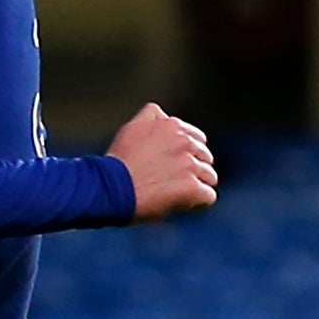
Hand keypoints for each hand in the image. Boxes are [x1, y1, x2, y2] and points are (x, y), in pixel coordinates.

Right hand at [108, 103, 218, 220]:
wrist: (109, 188)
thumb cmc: (118, 163)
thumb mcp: (132, 128)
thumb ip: (151, 117)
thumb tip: (164, 115)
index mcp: (173, 126)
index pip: (197, 139)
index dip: (187, 154)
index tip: (172, 166)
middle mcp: (185, 142)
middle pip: (205, 158)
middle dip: (194, 169)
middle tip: (171, 181)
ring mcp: (190, 164)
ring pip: (209, 177)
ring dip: (196, 186)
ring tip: (175, 194)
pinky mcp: (192, 187)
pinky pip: (209, 196)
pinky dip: (198, 203)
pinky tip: (182, 203)